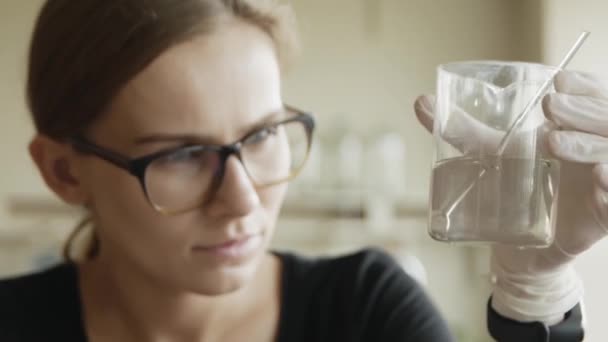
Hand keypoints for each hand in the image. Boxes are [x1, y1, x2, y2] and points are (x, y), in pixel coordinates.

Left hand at [414, 70, 607, 323]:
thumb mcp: (488, 156)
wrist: (517, 246)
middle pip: (607, 119)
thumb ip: (461, 129)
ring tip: (555, 142)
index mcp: (577, 129)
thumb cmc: (510, 191)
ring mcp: (605, 181)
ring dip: (590, 145)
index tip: (557, 82)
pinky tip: (598, 178)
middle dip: (582, 111)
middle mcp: (597, 150)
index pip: (594, 96)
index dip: (582, 87)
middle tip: (550, 109)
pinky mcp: (606, 215)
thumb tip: (420, 101)